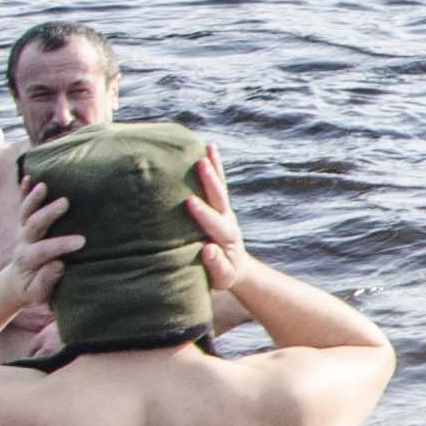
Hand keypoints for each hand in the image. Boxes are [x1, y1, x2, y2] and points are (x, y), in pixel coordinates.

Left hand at [0, 180, 83, 304]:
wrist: (16, 282)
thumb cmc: (34, 289)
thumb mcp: (38, 294)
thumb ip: (46, 281)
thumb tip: (58, 265)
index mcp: (28, 260)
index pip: (44, 251)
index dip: (62, 245)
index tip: (82, 241)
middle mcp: (24, 242)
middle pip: (33, 225)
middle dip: (48, 214)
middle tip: (65, 203)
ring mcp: (23, 231)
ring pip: (25, 212)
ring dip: (34, 198)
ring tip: (43, 185)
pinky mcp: (23, 223)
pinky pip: (22, 205)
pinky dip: (24, 192)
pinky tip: (29, 177)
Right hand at [180, 149, 248, 292]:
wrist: (235, 267)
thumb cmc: (223, 274)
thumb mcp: (221, 277)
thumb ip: (216, 265)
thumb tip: (209, 249)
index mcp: (226, 237)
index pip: (214, 223)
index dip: (204, 213)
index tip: (190, 201)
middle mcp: (227, 220)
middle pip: (220, 198)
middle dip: (211, 182)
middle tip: (202, 163)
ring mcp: (224, 210)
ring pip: (220, 186)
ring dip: (214, 168)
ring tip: (208, 148)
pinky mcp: (219, 206)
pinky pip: (217, 184)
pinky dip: (215, 166)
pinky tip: (209, 148)